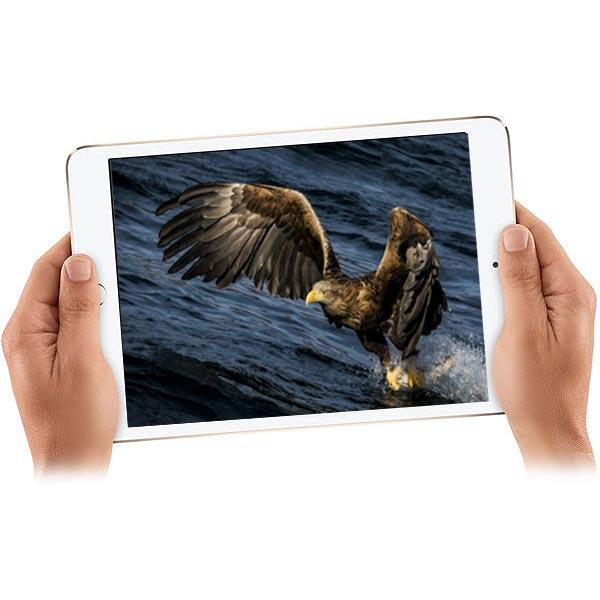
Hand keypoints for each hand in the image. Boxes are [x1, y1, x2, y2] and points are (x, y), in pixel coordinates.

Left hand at [2, 235, 117, 474]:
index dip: (70, 244)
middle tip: (116, 263)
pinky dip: (94, 319)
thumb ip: (82, 309)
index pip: (45, 271)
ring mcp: (41, 349)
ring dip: (93, 299)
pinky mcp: (57, 360)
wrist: (73, 465)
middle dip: (86, 271)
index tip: (93, 223)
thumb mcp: (84, 360)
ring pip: (68, 305)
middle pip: (56, 284)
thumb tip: (81, 263)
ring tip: (115, 305)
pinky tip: (110, 328)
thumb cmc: (75, 422)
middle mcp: (27, 336)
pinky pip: (74, 326)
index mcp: (24, 332)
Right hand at [493, 203, 595, 468]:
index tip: (490, 192)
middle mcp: (571, 296)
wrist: (546, 428)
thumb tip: (513, 233)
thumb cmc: (535, 388)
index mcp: (570, 292)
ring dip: (503, 261)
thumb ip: (518, 279)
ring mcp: (561, 309)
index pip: (540, 236)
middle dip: (504, 234)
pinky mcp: (548, 321)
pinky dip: (506, 283)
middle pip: (535, 249)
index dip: (513, 212)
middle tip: (476, 220)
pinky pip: (527, 290)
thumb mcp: (521, 330)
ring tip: (481, 256)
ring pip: (528, 269)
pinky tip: (492, 288)